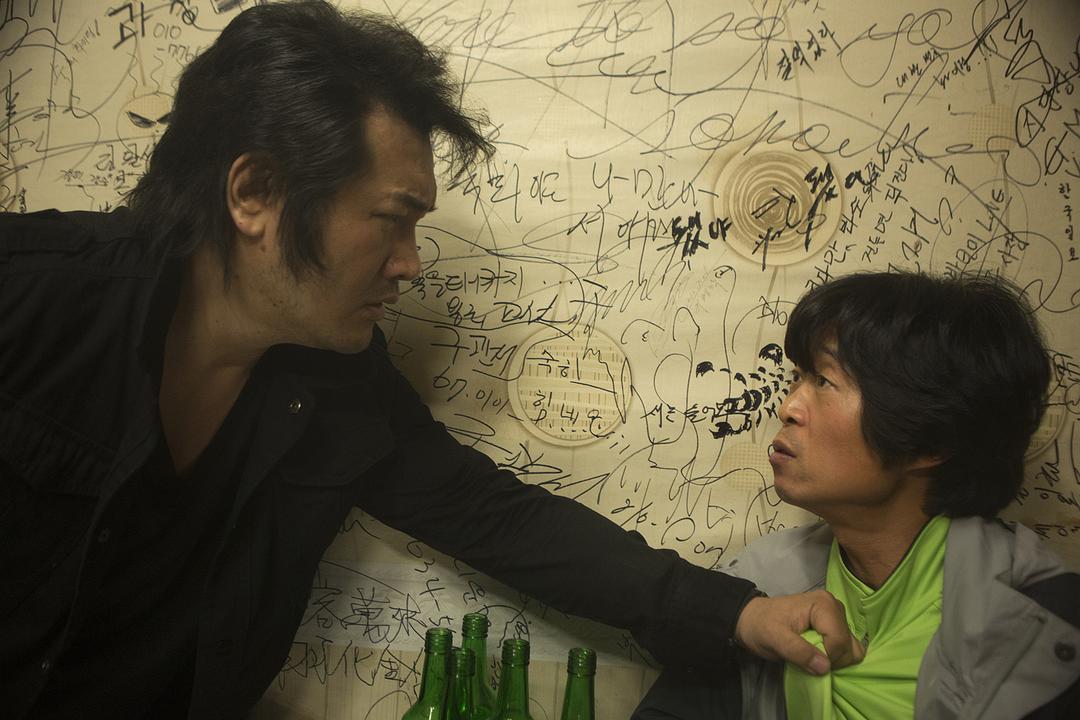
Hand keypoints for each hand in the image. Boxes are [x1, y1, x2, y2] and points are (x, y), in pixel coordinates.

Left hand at [733, 591, 864, 674]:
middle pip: (847, 645)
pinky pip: (848, 649)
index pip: (839, 639)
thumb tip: (825, 667)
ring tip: (811, 657)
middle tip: (806, 658)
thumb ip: (798, 651)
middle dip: (830, 659)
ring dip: (834, 660)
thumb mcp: (774, 639)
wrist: (752, 620)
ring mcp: (837, 617)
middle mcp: (835, 607)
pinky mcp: (835, 627)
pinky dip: (838, 658)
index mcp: (823, 604)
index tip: (806, 660)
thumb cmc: (761, 626)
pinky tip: (819, 657)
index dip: (826, 656)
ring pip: (851, 649)